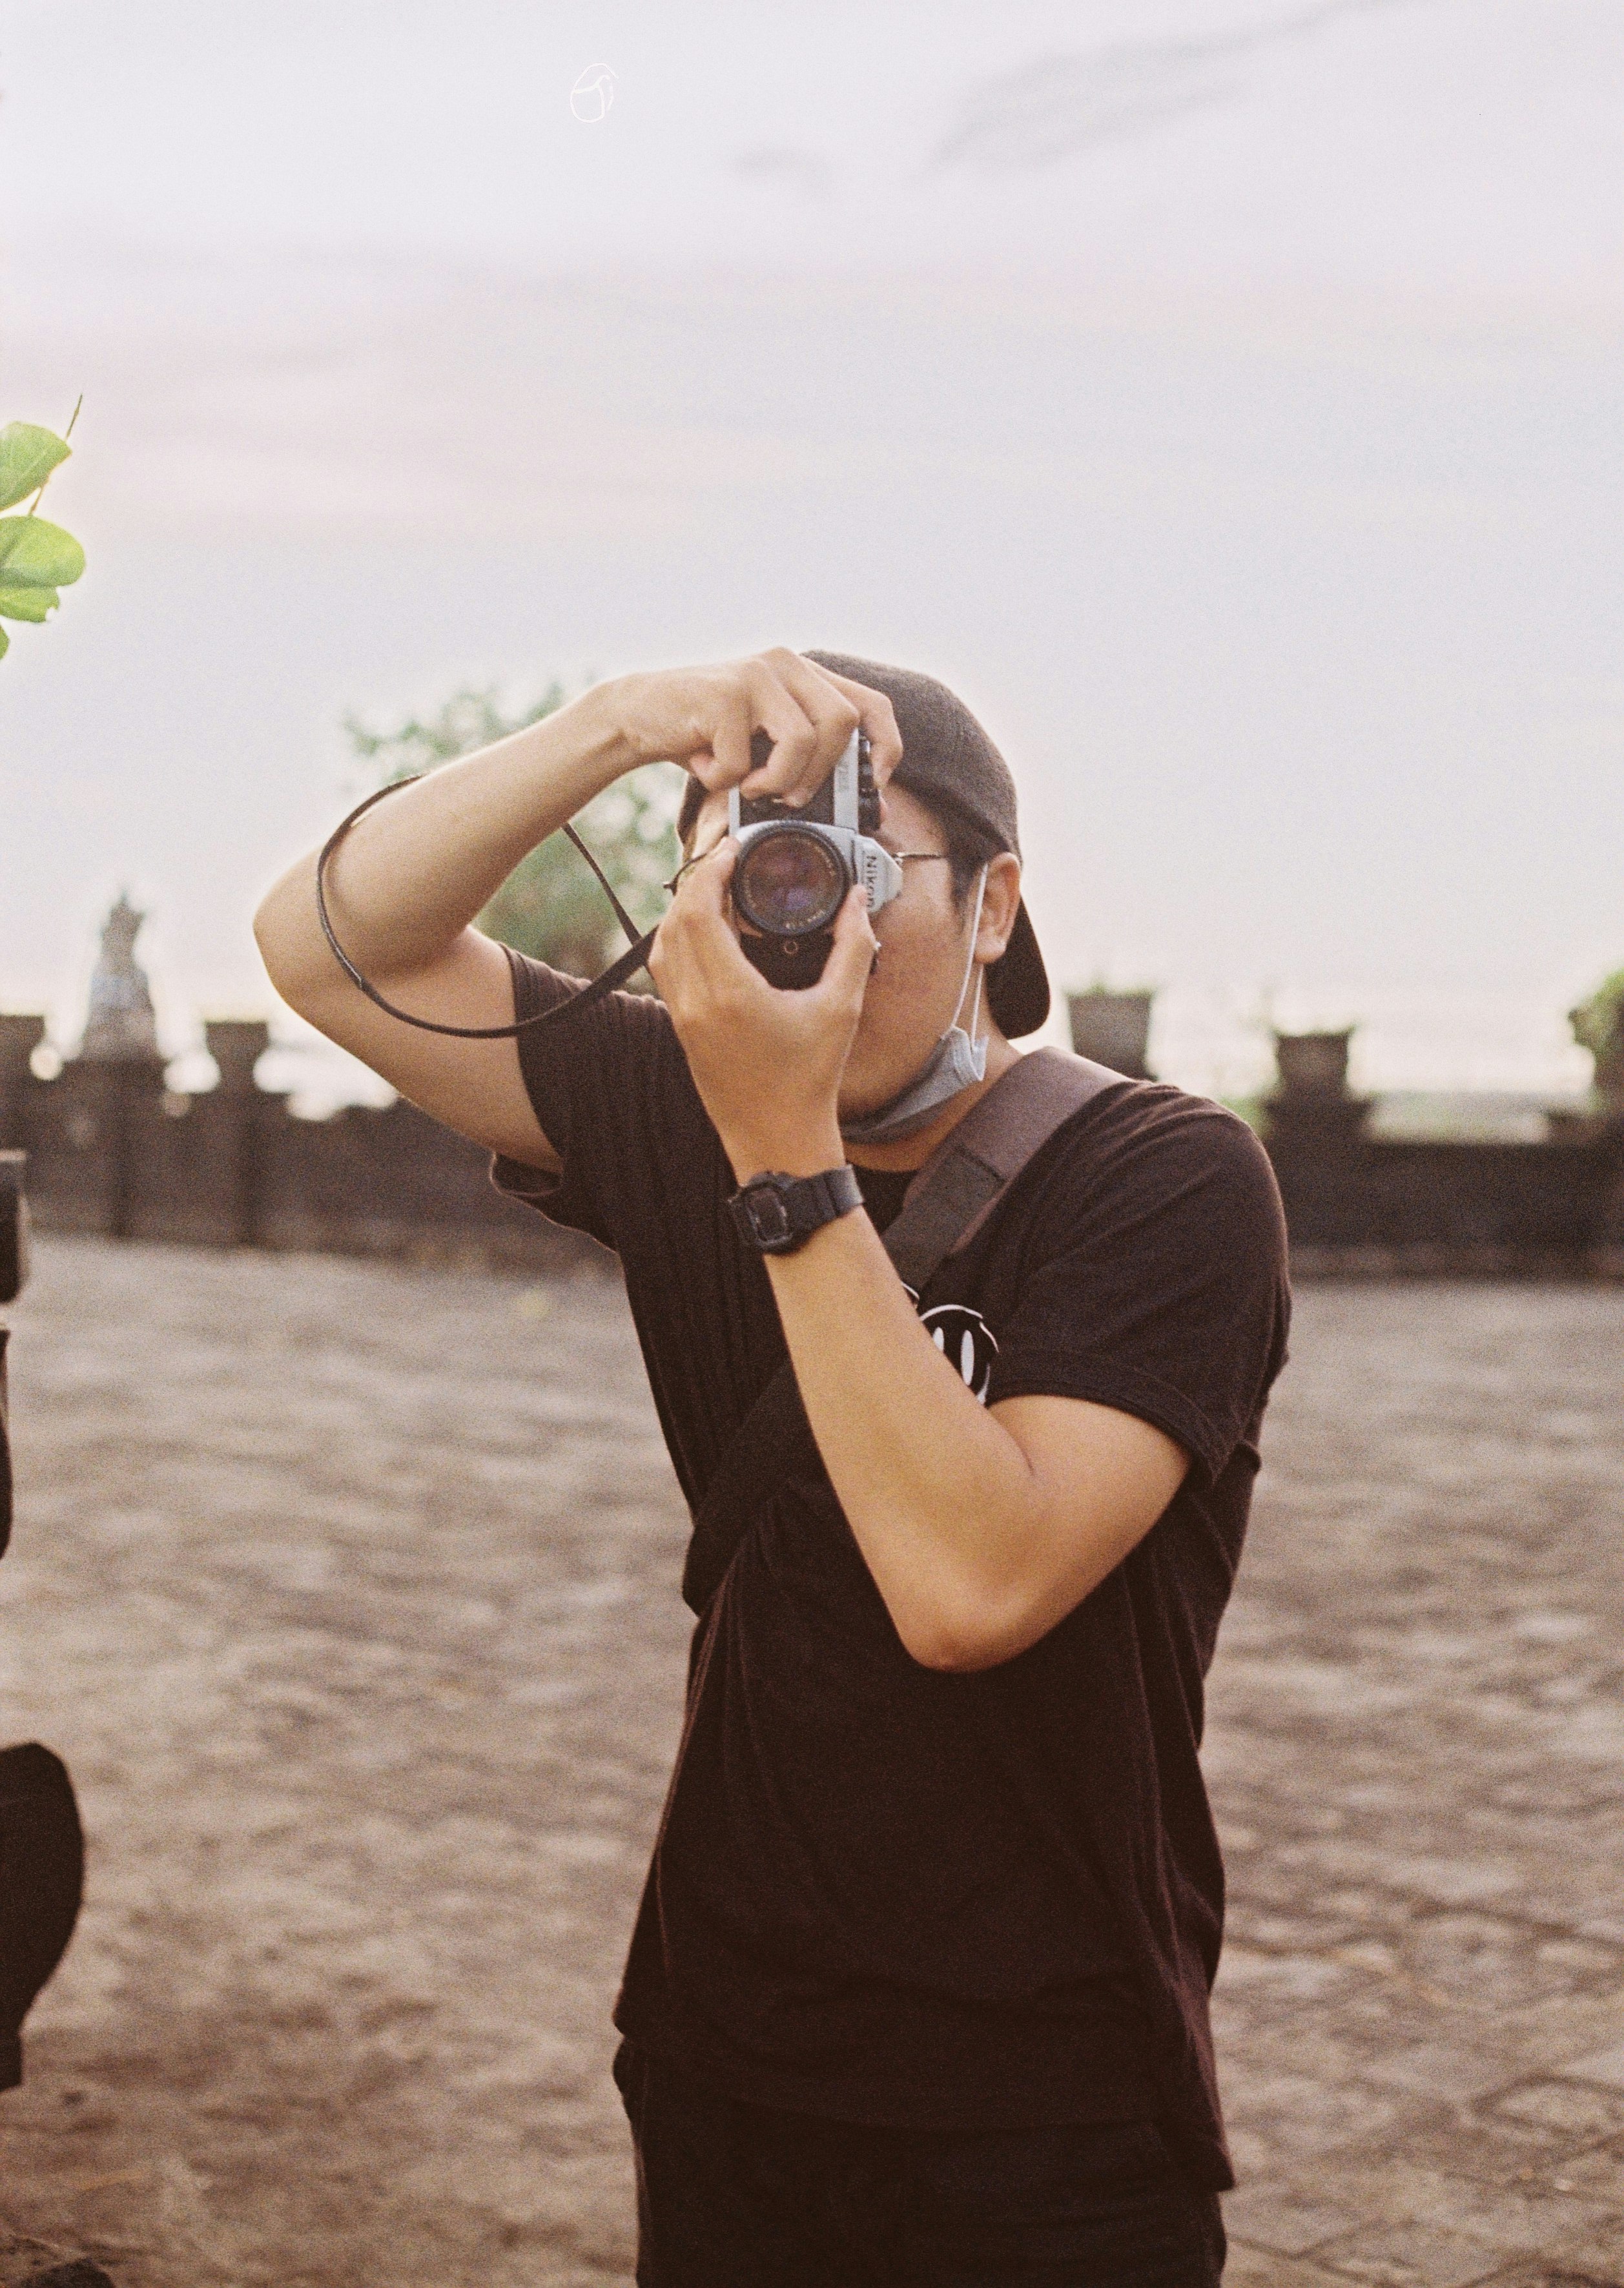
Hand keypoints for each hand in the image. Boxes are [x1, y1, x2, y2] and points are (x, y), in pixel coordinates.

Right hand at [596, 647, 901, 809]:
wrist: (637, 715)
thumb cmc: (706, 737)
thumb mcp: (764, 748)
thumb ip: (809, 765)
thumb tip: (874, 812)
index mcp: (805, 675)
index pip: (871, 706)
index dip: (884, 749)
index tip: (872, 788)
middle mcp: (787, 665)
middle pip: (842, 723)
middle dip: (820, 775)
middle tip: (790, 796)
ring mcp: (757, 674)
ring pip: (801, 741)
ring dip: (775, 780)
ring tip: (746, 785)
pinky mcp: (725, 693)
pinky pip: (744, 760)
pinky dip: (724, 780)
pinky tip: (706, 767)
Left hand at [648, 841, 878, 1179]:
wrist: (777, 1142)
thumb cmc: (811, 1081)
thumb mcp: (842, 1009)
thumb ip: (853, 947)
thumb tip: (859, 901)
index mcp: (729, 993)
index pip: (696, 910)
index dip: (709, 870)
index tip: (732, 850)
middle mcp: (695, 1002)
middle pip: (672, 920)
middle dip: (695, 882)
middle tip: (726, 863)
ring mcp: (682, 1018)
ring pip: (661, 945)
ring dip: (681, 910)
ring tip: (714, 890)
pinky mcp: (681, 1030)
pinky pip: (665, 970)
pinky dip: (678, 940)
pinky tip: (706, 933)